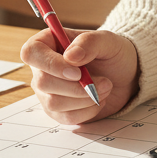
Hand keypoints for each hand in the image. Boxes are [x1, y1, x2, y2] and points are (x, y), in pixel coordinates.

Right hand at [20, 28, 139, 124]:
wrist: (125, 75)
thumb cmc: (113, 53)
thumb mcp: (108, 40)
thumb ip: (89, 43)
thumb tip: (69, 57)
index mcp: (48, 43)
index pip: (31, 52)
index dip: (50, 64)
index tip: (77, 72)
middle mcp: (42, 68)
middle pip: (42, 82)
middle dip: (76, 86)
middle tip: (104, 81)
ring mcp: (47, 91)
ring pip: (53, 102)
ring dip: (85, 98)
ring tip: (106, 87)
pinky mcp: (57, 110)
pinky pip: (65, 117)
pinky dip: (87, 111)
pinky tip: (99, 100)